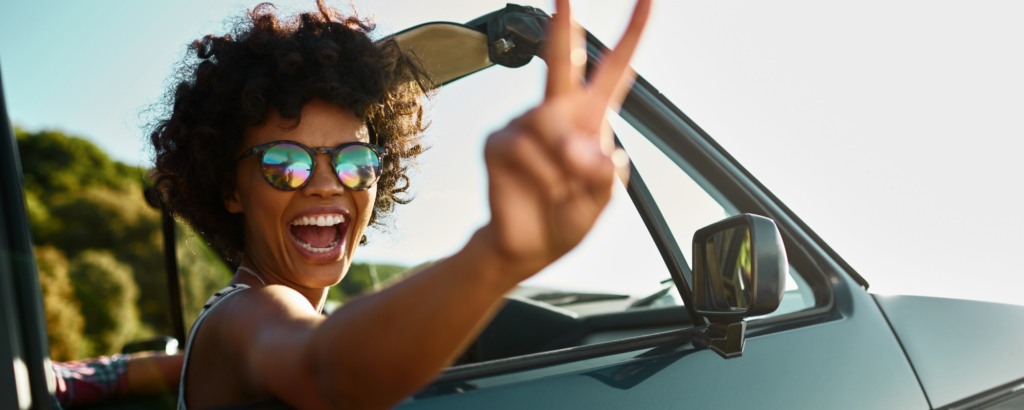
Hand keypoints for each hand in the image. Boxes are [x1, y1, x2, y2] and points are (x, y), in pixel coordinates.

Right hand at [478, 0, 651, 280]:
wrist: (529, 245)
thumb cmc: (567, 217)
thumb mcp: (603, 200)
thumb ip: (603, 173)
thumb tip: (580, 149)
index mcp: (592, 117)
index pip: (616, 68)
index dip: (633, 34)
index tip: (648, 0)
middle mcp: (558, 112)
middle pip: (564, 60)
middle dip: (564, 27)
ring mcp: (524, 124)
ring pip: (547, 125)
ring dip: (561, 165)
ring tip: (561, 189)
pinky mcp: (498, 142)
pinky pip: (522, 149)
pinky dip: (538, 175)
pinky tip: (537, 188)